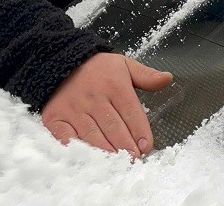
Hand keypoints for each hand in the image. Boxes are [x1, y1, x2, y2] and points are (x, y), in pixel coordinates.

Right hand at [41, 52, 173, 157]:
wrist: (60, 60)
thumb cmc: (97, 68)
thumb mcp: (124, 65)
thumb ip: (146, 76)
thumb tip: (167, 78)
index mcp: (114, 84)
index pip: (131, 112)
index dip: (140, 131)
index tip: (146, 147)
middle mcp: (94, 97)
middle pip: (113, 127)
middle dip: (125, 146)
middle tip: (133, 159)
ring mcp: (73, 108)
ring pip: (92, 135)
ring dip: (106, 151)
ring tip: (117, 162)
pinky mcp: (55, 117)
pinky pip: (66, 137)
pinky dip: (78, 149)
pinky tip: (89, 158)